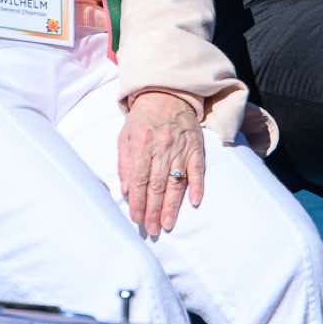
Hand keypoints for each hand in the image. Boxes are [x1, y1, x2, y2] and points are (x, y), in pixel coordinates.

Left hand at [117, 90, 206, 237]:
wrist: (167, 93)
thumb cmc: (143, 118)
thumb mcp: (125, 135)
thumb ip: (124, 163)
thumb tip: (126, 190)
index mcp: (142, 144)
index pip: (140, 179)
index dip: (138, 202)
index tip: (136, 219)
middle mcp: (162, 148)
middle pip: (157, 185)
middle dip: (153, 210)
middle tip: (151, 230)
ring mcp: (181, 148)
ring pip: (176, 182)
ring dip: (172, 206)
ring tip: (167, 224)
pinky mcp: (196, 146)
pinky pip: (198, 169)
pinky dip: (197, 186)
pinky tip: (194, 202)